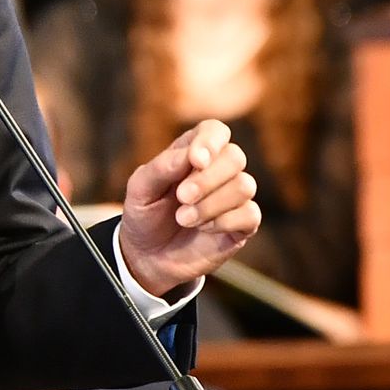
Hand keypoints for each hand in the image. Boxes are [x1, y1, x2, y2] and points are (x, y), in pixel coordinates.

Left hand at [118, 121, 260, 297]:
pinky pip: (250, 214)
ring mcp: (232, 197)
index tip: (196, 161)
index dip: (210, 142)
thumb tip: (191, 156)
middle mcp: (217, 170)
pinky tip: (203, 229)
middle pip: (235, 157)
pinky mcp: (242, 224)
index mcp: (192, 153)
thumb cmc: (145, 215)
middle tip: (182, 197)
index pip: (215, 131)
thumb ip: (162, 167)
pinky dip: (224, 222)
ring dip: (212, 204)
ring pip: (244, 185)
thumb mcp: (140, 190)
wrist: (148, 257)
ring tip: (184, 219)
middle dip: (208, 179)